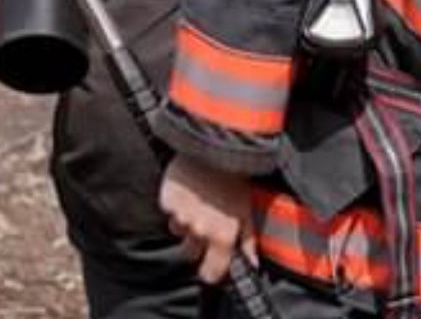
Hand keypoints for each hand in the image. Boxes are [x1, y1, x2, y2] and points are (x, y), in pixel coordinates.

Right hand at [159, 155, 258, 284]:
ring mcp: (180, 215)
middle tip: (207, 223)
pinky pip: (169, 211)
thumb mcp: (249, 211)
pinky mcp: (166, 200)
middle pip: (190, 253)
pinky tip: (188, 190)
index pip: (210, 274)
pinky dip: (175, 205)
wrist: (213, 146)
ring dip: (186, 222)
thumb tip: (253, 265)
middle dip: (197, 244)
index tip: (212, 266)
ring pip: (178, 230)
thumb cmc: (236, 179)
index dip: (211, 272)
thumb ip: (250, 242)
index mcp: (221, 236)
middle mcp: (198, 230)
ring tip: (198, 201)